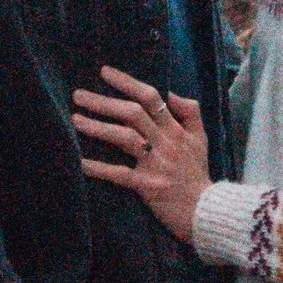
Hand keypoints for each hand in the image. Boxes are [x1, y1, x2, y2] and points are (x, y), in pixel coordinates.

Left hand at [74, 64, 212, 244]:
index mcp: (176, 129)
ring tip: (76, 120)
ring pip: (124, 138)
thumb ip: (190, 112)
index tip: (104, 72)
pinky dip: (99, 168)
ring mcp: (155, 164)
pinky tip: (81, 161)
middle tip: (78, 95)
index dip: (127, 82)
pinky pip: (119, 174)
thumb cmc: (197, 173)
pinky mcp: (147, 186)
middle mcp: (165, 142)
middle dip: (104, 102)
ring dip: (98, 127)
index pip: (151, 98)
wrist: (206, 210)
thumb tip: (171, 93)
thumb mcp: (201, 138)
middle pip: (132, 114)